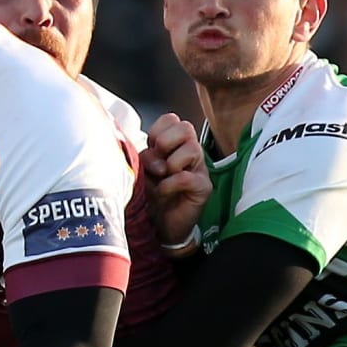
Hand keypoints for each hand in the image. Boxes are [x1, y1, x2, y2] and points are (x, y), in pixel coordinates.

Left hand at [140, 113, 211, 246]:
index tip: (150, 149)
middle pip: (185, 127)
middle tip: (157, 163)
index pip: (171, 119)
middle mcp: (190, 152)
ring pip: (192, 148)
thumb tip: (149, 153)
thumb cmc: (152, 196)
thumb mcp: (143, 172)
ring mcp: (199, 169)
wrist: (161, 226)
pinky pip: (186, 177)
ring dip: (170, 164)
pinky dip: (169, 185)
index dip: (157, 131)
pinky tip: (163, 192)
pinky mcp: (203, 188)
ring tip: (161, 179)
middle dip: (166, 143)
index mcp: (175, 145)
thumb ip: (145, 157)